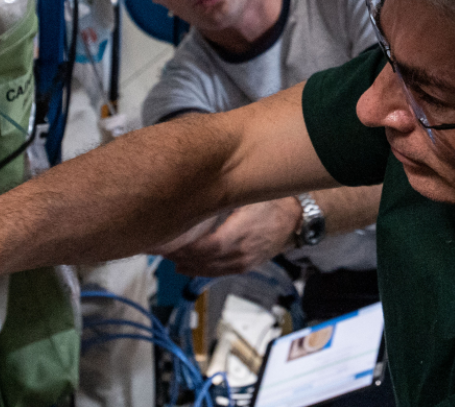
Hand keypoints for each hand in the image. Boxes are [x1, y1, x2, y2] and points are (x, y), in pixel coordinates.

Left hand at [162, 199, 301, 276]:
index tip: (166, 239)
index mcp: (242, 232)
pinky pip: (216, 273)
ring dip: (185, 263)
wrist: (296, 218)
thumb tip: (200, 182)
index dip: (185, 246)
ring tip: (165, 254)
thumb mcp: (252, 192)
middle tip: (158, 245)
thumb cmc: (274, 201)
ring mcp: (243, 262)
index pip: (207, 246)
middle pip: (203, 260)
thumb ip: (227, 190)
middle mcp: (242, 252)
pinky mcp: (244, 266)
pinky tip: (182, 266)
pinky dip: (197, 270)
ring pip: (207, 268)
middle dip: (178, 254)